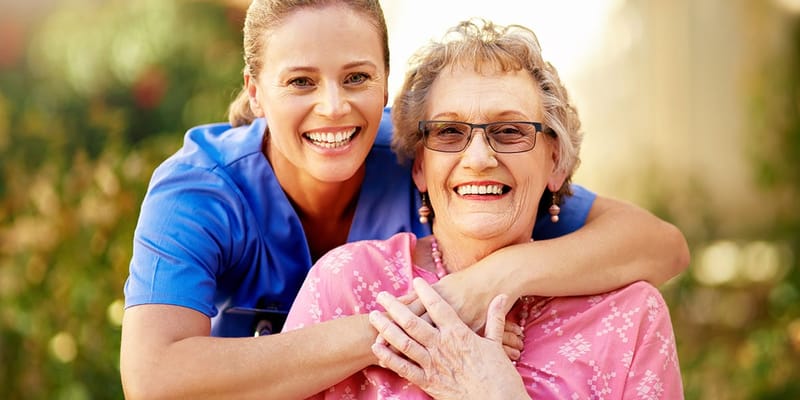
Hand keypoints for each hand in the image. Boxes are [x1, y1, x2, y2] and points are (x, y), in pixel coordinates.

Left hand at [369, 278, 527, 399]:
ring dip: (387, 328)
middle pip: (413, 322)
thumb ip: (495, 318)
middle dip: (395, 308)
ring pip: (404, 343)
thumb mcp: (497, 343)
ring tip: (374, 317)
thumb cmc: (499, 374)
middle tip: (381, 296)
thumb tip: (501, 296)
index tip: (415, 281)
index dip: (425, 292)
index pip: (438, 307)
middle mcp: (442, 346)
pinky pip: (405, 369)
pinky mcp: (429, 383)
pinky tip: (378, 348)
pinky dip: (390, 358)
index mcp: (458, 333)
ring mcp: (433, 364)